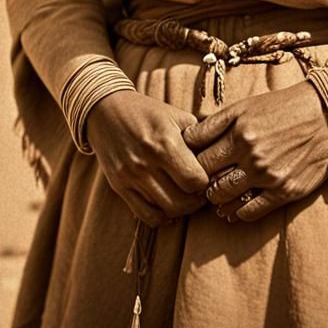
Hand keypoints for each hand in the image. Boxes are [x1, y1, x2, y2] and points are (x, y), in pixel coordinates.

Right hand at [86, 90, 208, 226]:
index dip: (207, 183)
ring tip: (186, 197)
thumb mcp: (176, 116)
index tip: (209, 178)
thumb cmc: (148, 112)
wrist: (106, 111)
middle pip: (182, 201)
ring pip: (165, 211)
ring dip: (181, 209)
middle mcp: (147, 162)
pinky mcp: (119, 186)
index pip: (196, 180)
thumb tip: (221, 155)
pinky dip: (161, 217)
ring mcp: (131, 177)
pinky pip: (145, 215)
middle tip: (201, 192)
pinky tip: (169, 206)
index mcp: (166, 142)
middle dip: (197, 201)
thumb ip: (199, 137)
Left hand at [182, 81, 327, 222]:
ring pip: (225, 198)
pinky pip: (250, 212)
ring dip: (216, 200)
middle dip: (201, 184)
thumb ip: (215, 123)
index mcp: (239, 131)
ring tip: (216, 196)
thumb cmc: (282, 108)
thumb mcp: (245, 106)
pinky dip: (238, 213)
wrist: (327, 118)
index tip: (191, 166)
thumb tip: (187, 139)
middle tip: (200, 184)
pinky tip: (235, 209)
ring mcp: (268, 175)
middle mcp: (251, 155)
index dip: (191, 164)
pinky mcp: (284, 191)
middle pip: (209, 180)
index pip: (199, 158)